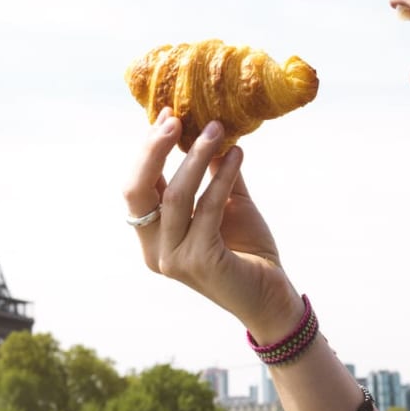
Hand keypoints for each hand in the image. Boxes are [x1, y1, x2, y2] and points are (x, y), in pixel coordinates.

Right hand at [123, 108, 302, 337]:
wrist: (272, 296)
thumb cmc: (247, 250)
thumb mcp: (227, 202)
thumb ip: (213, 171)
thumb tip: (209, 127)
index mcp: (153, 235)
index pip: (138, 186)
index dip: (148, 149)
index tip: (168, 115)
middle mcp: (154, 250)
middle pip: (137, 190)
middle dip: (153, 149)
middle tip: (177, 118)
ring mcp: (173, 259)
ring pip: (175, 196)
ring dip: (196, 156)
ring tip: (219, 129)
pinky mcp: (200, 263)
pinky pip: (208, 208)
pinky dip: (222, 177)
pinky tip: (237, 155)